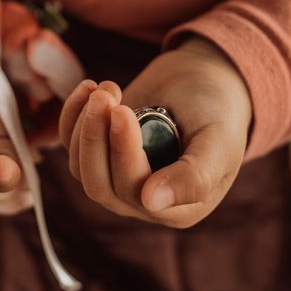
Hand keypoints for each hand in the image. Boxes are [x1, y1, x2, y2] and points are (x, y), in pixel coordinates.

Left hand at [58, 36, 251, 228]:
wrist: (203, 82)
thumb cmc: (218, 111)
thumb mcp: (219, 141)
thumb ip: (195, 177)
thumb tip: (150, 203)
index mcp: (179, 208)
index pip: (135, 192)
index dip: (123, 152)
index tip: (123, 110)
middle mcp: (144, 201)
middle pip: (99, 185)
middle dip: (95, 139)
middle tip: (105, 96)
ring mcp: (117, 178)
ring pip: (80, 167)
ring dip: (85, 124)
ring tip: (107, 88)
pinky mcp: (100, 153)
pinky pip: (71, 146)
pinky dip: (72, 117)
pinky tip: (88, 88)